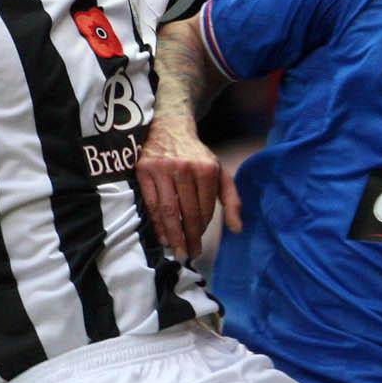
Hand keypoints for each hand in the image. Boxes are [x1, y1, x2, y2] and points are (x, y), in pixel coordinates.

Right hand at [137, 112, 240, 260]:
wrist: (169, 128)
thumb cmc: (197, 156)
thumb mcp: (219, 173)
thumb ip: (231, 199)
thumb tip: (237, 229)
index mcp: (207, 169)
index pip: (205, 207)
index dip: (202, 228)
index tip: (198, 243)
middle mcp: (185, 168)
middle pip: (187, 211)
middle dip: (189, 237)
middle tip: (189, 255)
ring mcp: (163, 169)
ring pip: (168, 210)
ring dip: (172, 235)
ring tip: (176, 251)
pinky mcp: (144, 170)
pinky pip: (150, 203)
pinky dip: (156, 223)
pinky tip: (162, 237)